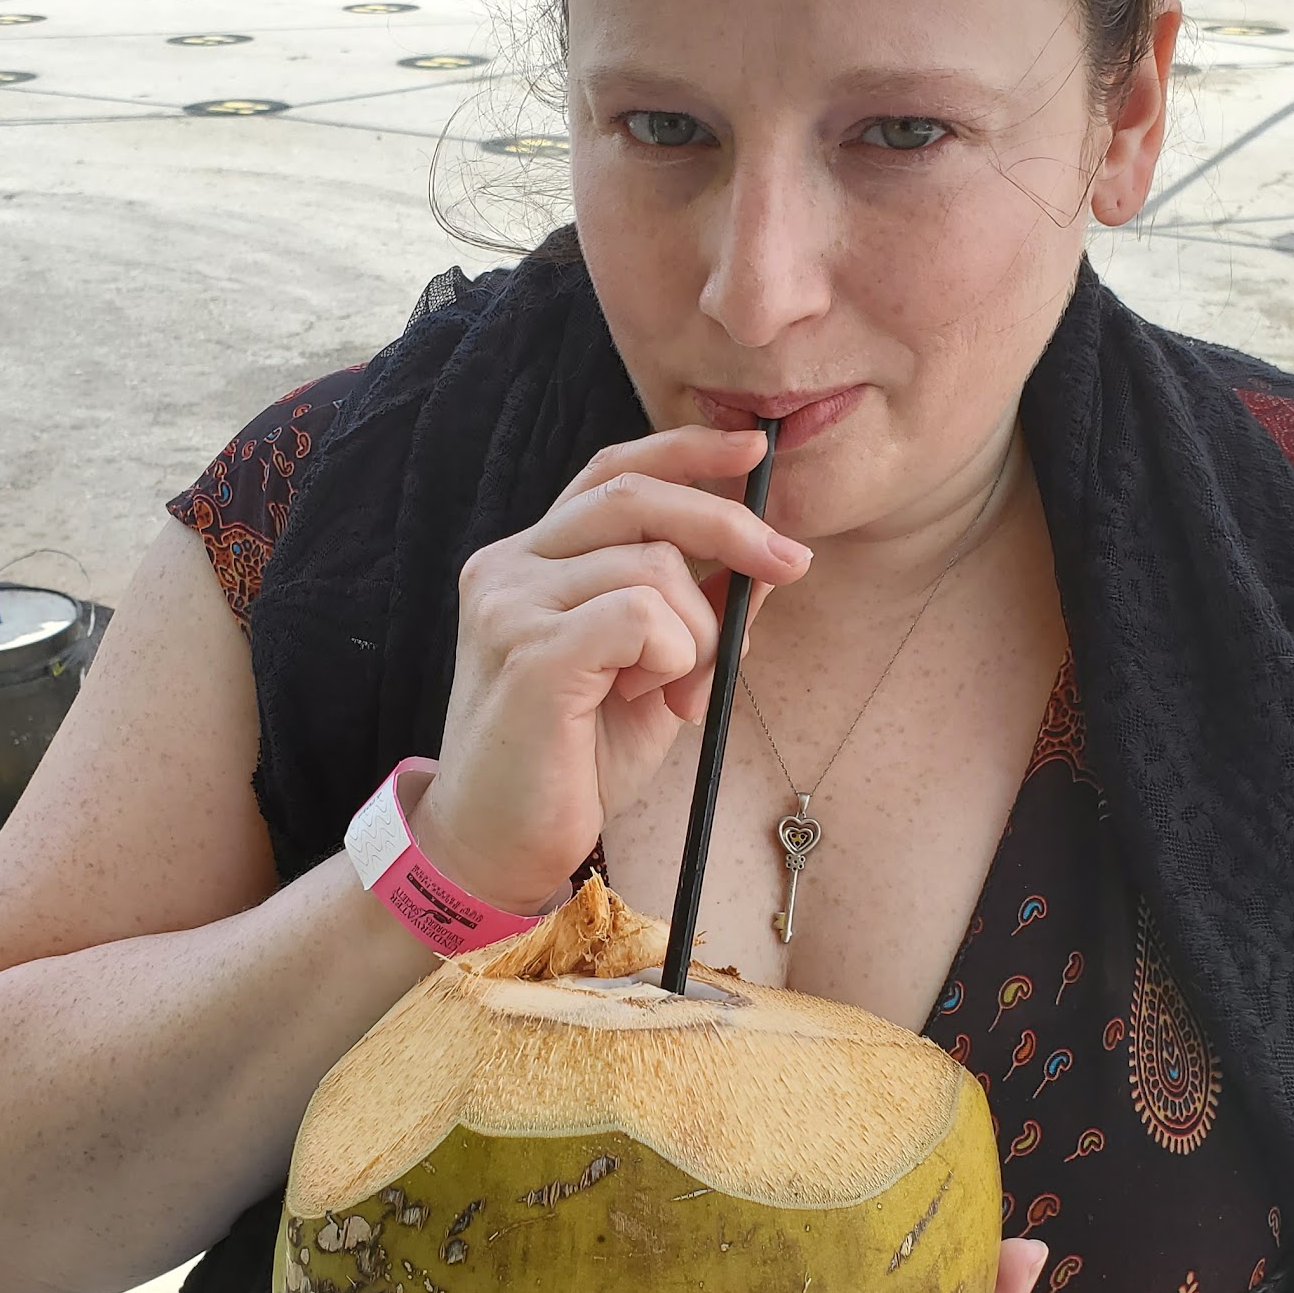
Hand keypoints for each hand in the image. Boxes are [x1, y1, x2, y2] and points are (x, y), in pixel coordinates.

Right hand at [411, 427, 810, 915]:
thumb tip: (766, 563)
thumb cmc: (572, 763)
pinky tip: (652, 696)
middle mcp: (509, 567)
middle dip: (729, 524)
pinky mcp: (530, 651)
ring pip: (653, 567)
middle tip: (793, 563)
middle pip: (637, 497)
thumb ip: (698, 615)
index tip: (752, 447)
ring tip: (675, 693)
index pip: (610, 474)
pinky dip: (675, 657)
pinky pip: (642, 617)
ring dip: (699, 633)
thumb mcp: (653, 675)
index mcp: (530, 561)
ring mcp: (511, 604)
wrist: (500, 845)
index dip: (684, 449)